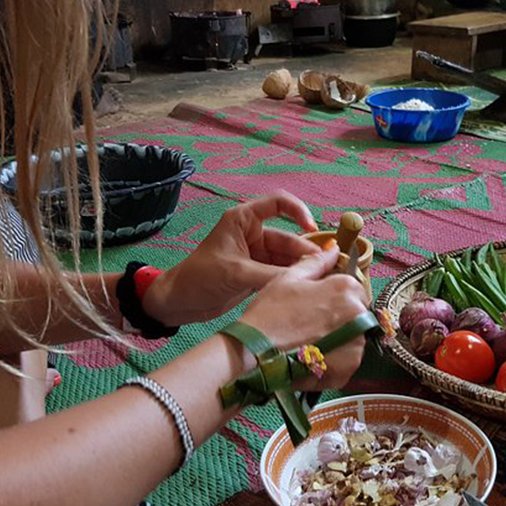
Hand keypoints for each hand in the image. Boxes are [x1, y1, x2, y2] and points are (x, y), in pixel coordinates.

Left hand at [143, 191, 320, 326]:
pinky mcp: (258, 273)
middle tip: (327, 266)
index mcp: (243, 220)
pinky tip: (309, 286)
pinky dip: (294, 278)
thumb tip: (305, 278)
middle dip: (306, 251)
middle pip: (289, 237)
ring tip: (322, 279)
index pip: (278, 203)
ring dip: (303, 267)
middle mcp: (253, 234)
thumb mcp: (236, 273)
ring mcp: (257, 255)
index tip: (312, 228)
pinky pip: (282, 272)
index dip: (299, 211)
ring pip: (288, 257)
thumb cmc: (199, 277)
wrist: (178, 302)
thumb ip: (271, 274)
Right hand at [240, 245, 367, 389]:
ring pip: (353, 336)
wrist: (255, 352)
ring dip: (338, 338)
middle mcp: (357, 314)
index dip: (335, 296)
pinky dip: (334, 359)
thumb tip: (334, 249)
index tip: (318, 305)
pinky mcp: (350, 366)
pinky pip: (348, 359)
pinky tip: (313, 356)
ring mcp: (356, 342)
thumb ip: (317, 263)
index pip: (353, 288)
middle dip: (338, 317)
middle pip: (355, 313)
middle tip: (310, 325)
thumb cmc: (270, 313)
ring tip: (310, 341)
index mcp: (345, 288)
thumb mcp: (290, 278)